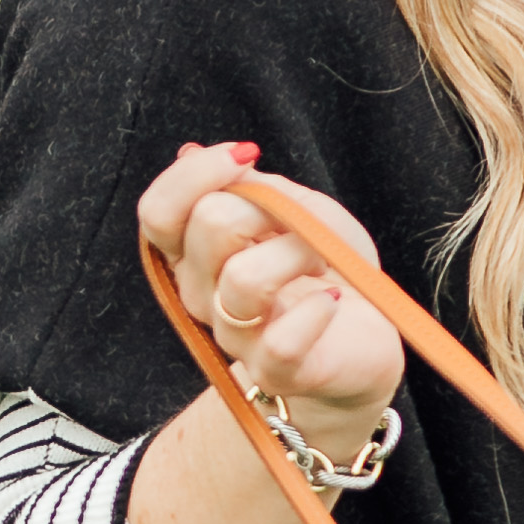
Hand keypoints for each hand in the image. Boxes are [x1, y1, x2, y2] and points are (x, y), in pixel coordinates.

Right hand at [140, 142, 403, 463]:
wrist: (364, 339)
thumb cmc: (326, 269)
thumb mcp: (298, 210)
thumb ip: (251, 186)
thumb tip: (190, 152)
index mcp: (194, 254)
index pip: (158, 212)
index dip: (196, 174)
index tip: (246, 153)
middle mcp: (201, 295)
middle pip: (209, 225)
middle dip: (268, 208)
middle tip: (302, 224)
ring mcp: (234, 337)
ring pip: (245, 279)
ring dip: (301, 252)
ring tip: (323, 262)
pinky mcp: (274, 372)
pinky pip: (282, 340)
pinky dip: (316, 311)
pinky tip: (333, 300)